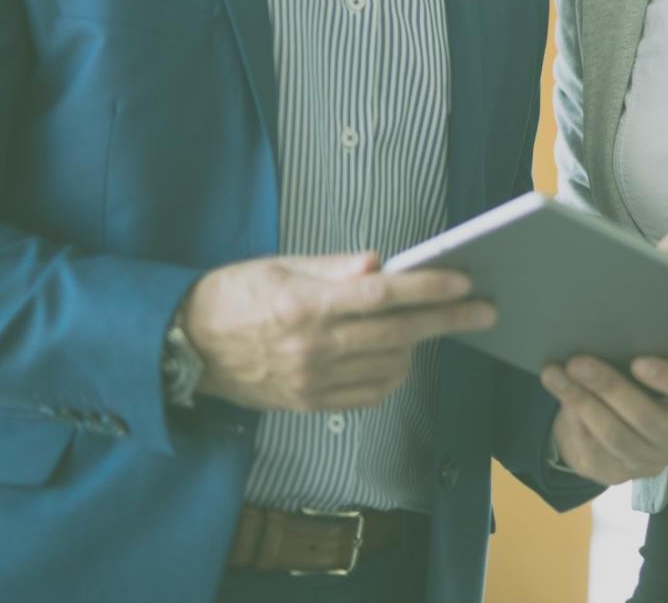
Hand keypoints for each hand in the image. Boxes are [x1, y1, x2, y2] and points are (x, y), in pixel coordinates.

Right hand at [181, 252, 493, 412]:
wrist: (182, 347)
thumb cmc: (232, 295)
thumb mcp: (278, 265)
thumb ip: (333, 267)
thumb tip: (380, 264)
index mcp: (304, 304)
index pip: (382, 295)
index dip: (428, 288)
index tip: (464, 282)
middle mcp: (311, 346)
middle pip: (397, 332)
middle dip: (448, 319)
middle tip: (485, 310)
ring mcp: (310, 380)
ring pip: (389, 366)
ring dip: (420, 346)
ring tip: (435, 326)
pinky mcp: (307, 403)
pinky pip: (367, 395)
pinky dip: (393, 377)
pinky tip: (400, 358)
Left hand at [544, 355, 667, 483]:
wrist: (630, 431)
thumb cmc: (646, 386)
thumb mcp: (656, 374)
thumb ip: (646, 362)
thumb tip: (610, 338)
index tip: (638, 362)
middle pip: (644, 416)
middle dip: (607, 386)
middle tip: (577, 362)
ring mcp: (649, 462)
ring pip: (613, 434)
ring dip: (580, 401)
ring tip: (555, 375)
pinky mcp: (619, 474)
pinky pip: (593, 448)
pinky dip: (573, 421)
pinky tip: (560, 398)